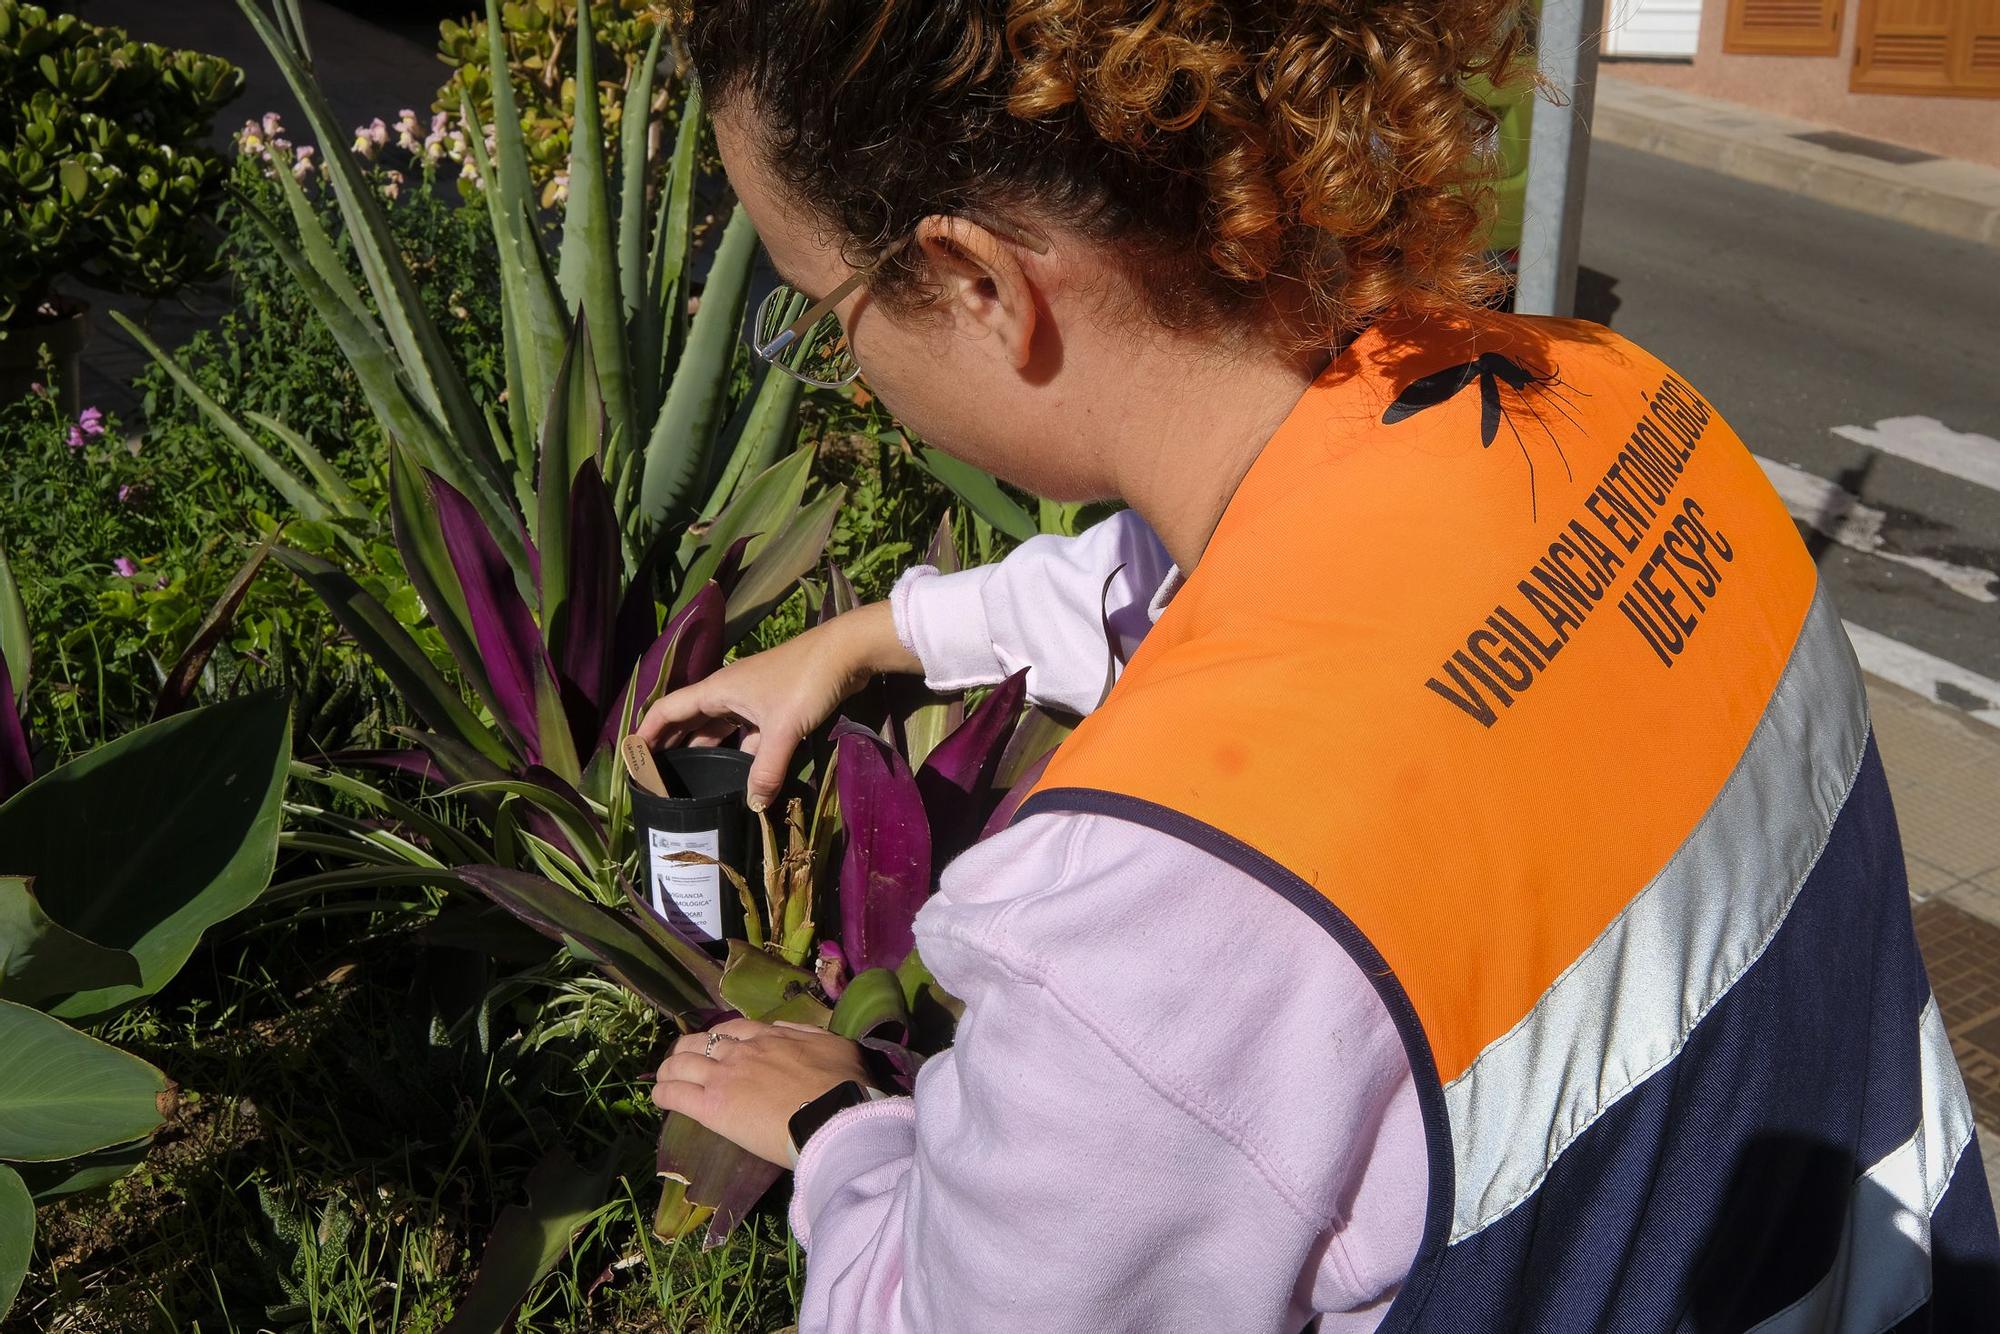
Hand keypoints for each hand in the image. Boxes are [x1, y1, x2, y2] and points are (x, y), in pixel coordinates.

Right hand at [635, 602, 919, 810]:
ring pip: (719, 728)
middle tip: (657, 775)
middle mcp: (728, 693)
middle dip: (671, 745)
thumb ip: (767, 769)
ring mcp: (751, 699)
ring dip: (705, 750)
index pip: (668, 710)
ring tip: (691, 779)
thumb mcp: (784, 729)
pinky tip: (740, 774)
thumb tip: (753, 805)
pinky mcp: (773, 707)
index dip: (646, 732)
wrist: (846, 653)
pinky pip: (745, 733)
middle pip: (690, 721)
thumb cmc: (806, 681)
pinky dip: (739, 752)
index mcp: (717, 690)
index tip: (631, 757)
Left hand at [652, 1018, 872, 1165]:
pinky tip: (658, 1097)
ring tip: (664, 1076)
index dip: (719, 1036)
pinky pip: (677, 1095)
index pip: (733, 1028)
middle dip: (688, 1047)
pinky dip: (664, 1093)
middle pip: (702, 1041)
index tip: (715, 1044)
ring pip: (683, 1063)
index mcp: (770, 1036)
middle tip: (683, 1058)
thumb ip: (806, 1032)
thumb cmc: (843, 1084)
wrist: (834, 1116)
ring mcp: (725, 1077)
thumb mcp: (833, 1043)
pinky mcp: (713, 1107)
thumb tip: (783, 1029)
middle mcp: (742, 1051)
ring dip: (670, 1068)